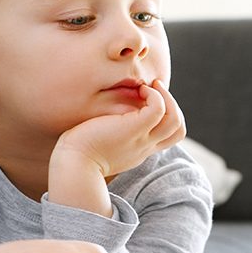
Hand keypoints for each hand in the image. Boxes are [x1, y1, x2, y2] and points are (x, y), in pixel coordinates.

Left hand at [53, 80, 185, 179]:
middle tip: (155, 90)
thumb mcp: (101, 143)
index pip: (167, 137)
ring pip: (175, 121)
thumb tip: (105, 117)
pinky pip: (158, 109)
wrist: (74, 165)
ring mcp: (142, 139)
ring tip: (150, 87)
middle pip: (178, 130)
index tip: (147, 103)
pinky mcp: (135, 129)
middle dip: (172, 106)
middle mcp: (145, 147)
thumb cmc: (78, 153)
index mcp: (138, 151)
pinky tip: (140, 89)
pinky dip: (155, 96)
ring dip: (167, 98)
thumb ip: (110, 133)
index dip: (165, 117)